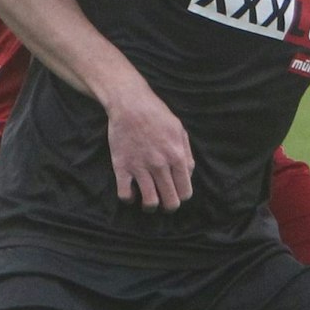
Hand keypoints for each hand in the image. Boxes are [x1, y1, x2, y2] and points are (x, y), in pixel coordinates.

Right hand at [104, 84, 194, 211]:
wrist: (129, 103)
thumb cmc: (157, 114)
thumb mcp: (179, 130)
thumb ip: (187, 154)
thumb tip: (187, 176)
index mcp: (177, 156)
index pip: (185, 192)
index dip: (181, 196)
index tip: (176, 193)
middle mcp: (160, 165)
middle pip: (170, 201)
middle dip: (169, 205)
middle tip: (164, 200)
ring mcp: (140, 167)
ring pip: (150, 203)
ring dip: (150, 206)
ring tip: (149, 201)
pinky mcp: (121, 167)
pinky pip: (125, 194)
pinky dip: (129, 198)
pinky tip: (131, 192)